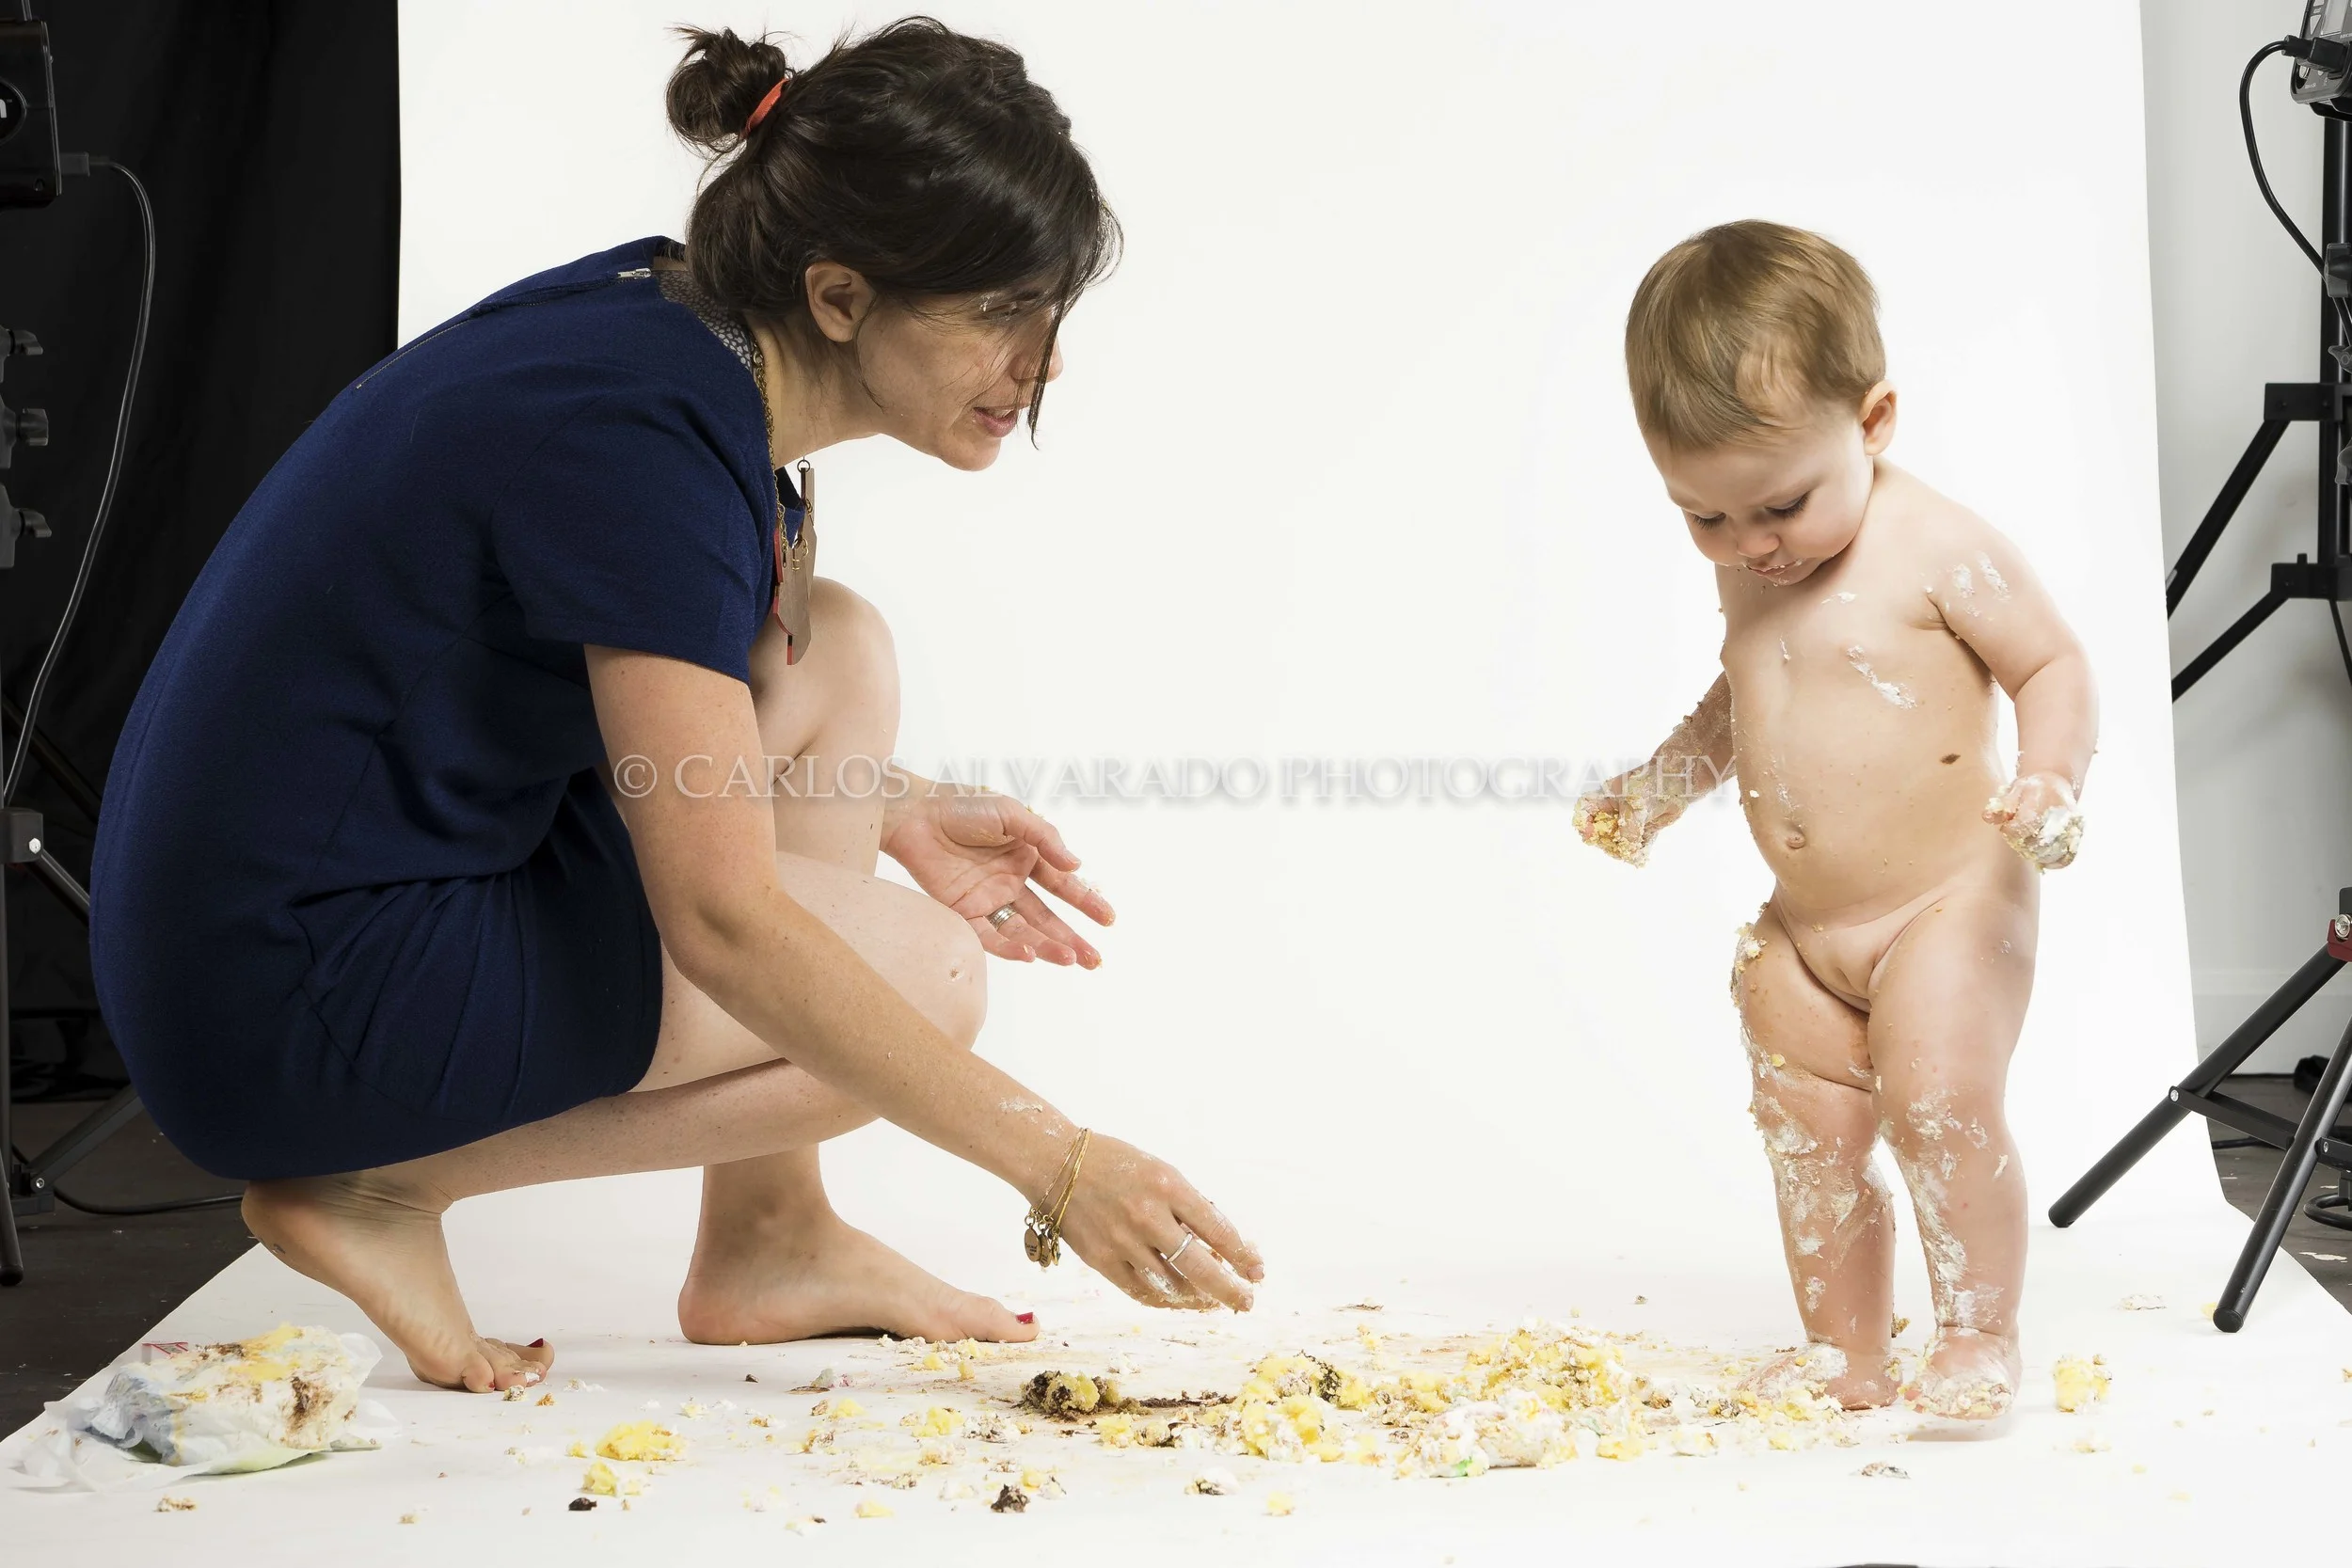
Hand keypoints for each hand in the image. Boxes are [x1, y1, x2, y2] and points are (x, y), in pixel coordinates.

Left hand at [884, 787, 1112, 964]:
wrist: (915, 814)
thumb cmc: (961, 806)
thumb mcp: (1011, 813)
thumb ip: (1045, 838)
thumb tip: (1077, 865)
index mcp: (1026, 856)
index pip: (1062, 884)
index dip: (1086, 901)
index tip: (1108, 918)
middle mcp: (1010, 881)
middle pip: (1047, 916)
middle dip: (1072, 937)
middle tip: (1095, 960)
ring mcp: (988, 898)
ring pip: (1024, 930)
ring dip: (1047, 946)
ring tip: (1071, 960)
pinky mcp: (963, 912)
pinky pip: (989, 935)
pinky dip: (1010, 947)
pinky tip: (1030, 954)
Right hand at [1053, 1133, 1263, 1311]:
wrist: (1056, 1164)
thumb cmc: (1117, 1165)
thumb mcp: (1161, 1172)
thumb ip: (1189, 1207)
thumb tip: (1222, 1246)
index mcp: (1169, 1187)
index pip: (1218, 1230)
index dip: (1243, 1256)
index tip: (1257, 1271)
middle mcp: (1148, 1216)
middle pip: (1200, 1266)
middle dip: (1229, 1289)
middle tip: (1247, 1301)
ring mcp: (1123, 1242)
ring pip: (1172, 1286)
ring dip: (1199, 1298)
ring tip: (1213, 1303)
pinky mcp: (1101, 1260)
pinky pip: (1141, 1292)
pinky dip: (1165, 1299)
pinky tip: (1179, 1300)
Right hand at [1573, 768, 1686, 866]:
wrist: (1679, 781)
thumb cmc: (1651, 786)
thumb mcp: (1634, 809)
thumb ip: (1628, 832)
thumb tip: (1628, 853)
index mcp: (1606, 798)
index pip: (1585, 812)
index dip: (1583, 825)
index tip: (1590, 838)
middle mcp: (1615, 810)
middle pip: (1601, 832)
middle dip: (1606, 843)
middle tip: (1617, 850)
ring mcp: (1630, 819)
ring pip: (1619, 840)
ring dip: (1623, 850)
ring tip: (1632, 855)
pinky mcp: (1645, 827)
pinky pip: (1638, 844)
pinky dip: (1638, 852)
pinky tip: (1640, 857)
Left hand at [1983, 771, 2083, 869]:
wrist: (2055, 784)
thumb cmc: (2030, 789)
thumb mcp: (2013, 791)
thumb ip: (2001, 806)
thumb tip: (1987, 818)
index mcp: (2041, 802)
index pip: (2025, 825)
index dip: (2011, 831)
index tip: (2006, 828)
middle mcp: (2058, 815)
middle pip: (2038, 843)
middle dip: (2023, 844)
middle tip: (2018, 839)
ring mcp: (2070, 826)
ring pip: (2052, 852)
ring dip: (2036, 854)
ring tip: (2028, 845)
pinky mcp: (2075, 836)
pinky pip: (2067, 857)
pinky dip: (2054, 862)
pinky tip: (2042, 860)